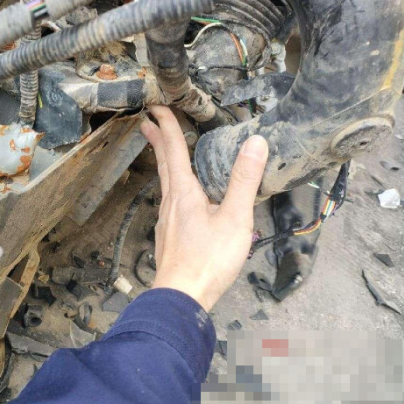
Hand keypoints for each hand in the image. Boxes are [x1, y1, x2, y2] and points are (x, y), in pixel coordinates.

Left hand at [140, 106, 268, 311]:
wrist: (181, 297)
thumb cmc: (209, 260)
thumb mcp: (234, 219)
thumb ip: (244, 181)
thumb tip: (255, 142)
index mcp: (184, 193)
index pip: (173, 150)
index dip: (167, 126)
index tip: (156, 106)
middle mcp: (170, 203)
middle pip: (163, 164)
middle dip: (157, 140)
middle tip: (148, 122)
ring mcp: (166, 221)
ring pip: (165, 184)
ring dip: (164, 163)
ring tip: (165, 153)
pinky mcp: (170, 237)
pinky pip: (170, 203)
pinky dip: (172, 187)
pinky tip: (180, 198)